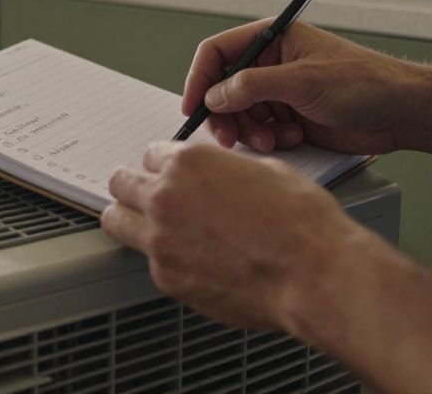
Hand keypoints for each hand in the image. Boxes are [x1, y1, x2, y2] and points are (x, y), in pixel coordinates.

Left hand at [102, 140, 371, 331]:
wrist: (314, 273)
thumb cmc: (301, 222)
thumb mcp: (265, 169)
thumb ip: (225, 169)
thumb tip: (219, 175)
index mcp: (188, 163)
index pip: (151, 154)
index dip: (165, 165)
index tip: (170, 175)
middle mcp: (165, 197)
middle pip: (121, 183)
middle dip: (134, 186)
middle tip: (147, 196)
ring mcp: (160, 240)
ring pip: (117, 220)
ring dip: (131, 218)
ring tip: (152, 227)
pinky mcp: (166, 278)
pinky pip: (147, 260)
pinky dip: (163, 258)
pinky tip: (190, 261)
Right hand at [183, 20, 426, 155]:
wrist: (402, 113)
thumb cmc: (366, 82)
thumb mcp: (302, 80)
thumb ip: (252, 86)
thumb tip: (214, 96)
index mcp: (273, 38)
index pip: (218, 52)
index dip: (200, 79)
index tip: (193, 107)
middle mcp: (272, 63)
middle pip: (224, 88)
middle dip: (225, 114)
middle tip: (229, 136)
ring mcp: (281, 92)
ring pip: (240, 113)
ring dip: (250, 131)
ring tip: (272, 140)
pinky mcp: (291, 117)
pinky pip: (261, 130)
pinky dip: (269, 139)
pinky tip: (292, 139)